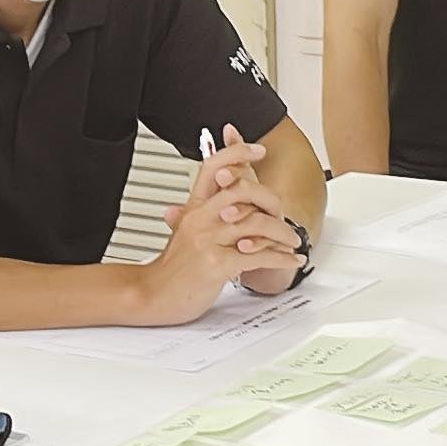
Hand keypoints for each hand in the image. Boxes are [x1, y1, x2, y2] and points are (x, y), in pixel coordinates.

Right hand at [165, 124, 301, 297]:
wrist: (153, 295)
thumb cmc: (172, 268)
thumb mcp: (183, 231)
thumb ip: (202, 211)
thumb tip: (216, 194)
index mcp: (193, 208)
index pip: (213, 167)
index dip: (237, 152)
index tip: (258, 150)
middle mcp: (201, 219)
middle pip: (242, 190)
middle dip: (271, 201)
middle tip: (282, 213)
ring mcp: (209, 240)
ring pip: (257, 223)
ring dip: (283, 234)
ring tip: (292, 241)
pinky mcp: (218, 264)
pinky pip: (259, 256)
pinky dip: (281, 258)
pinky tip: (290, 259)